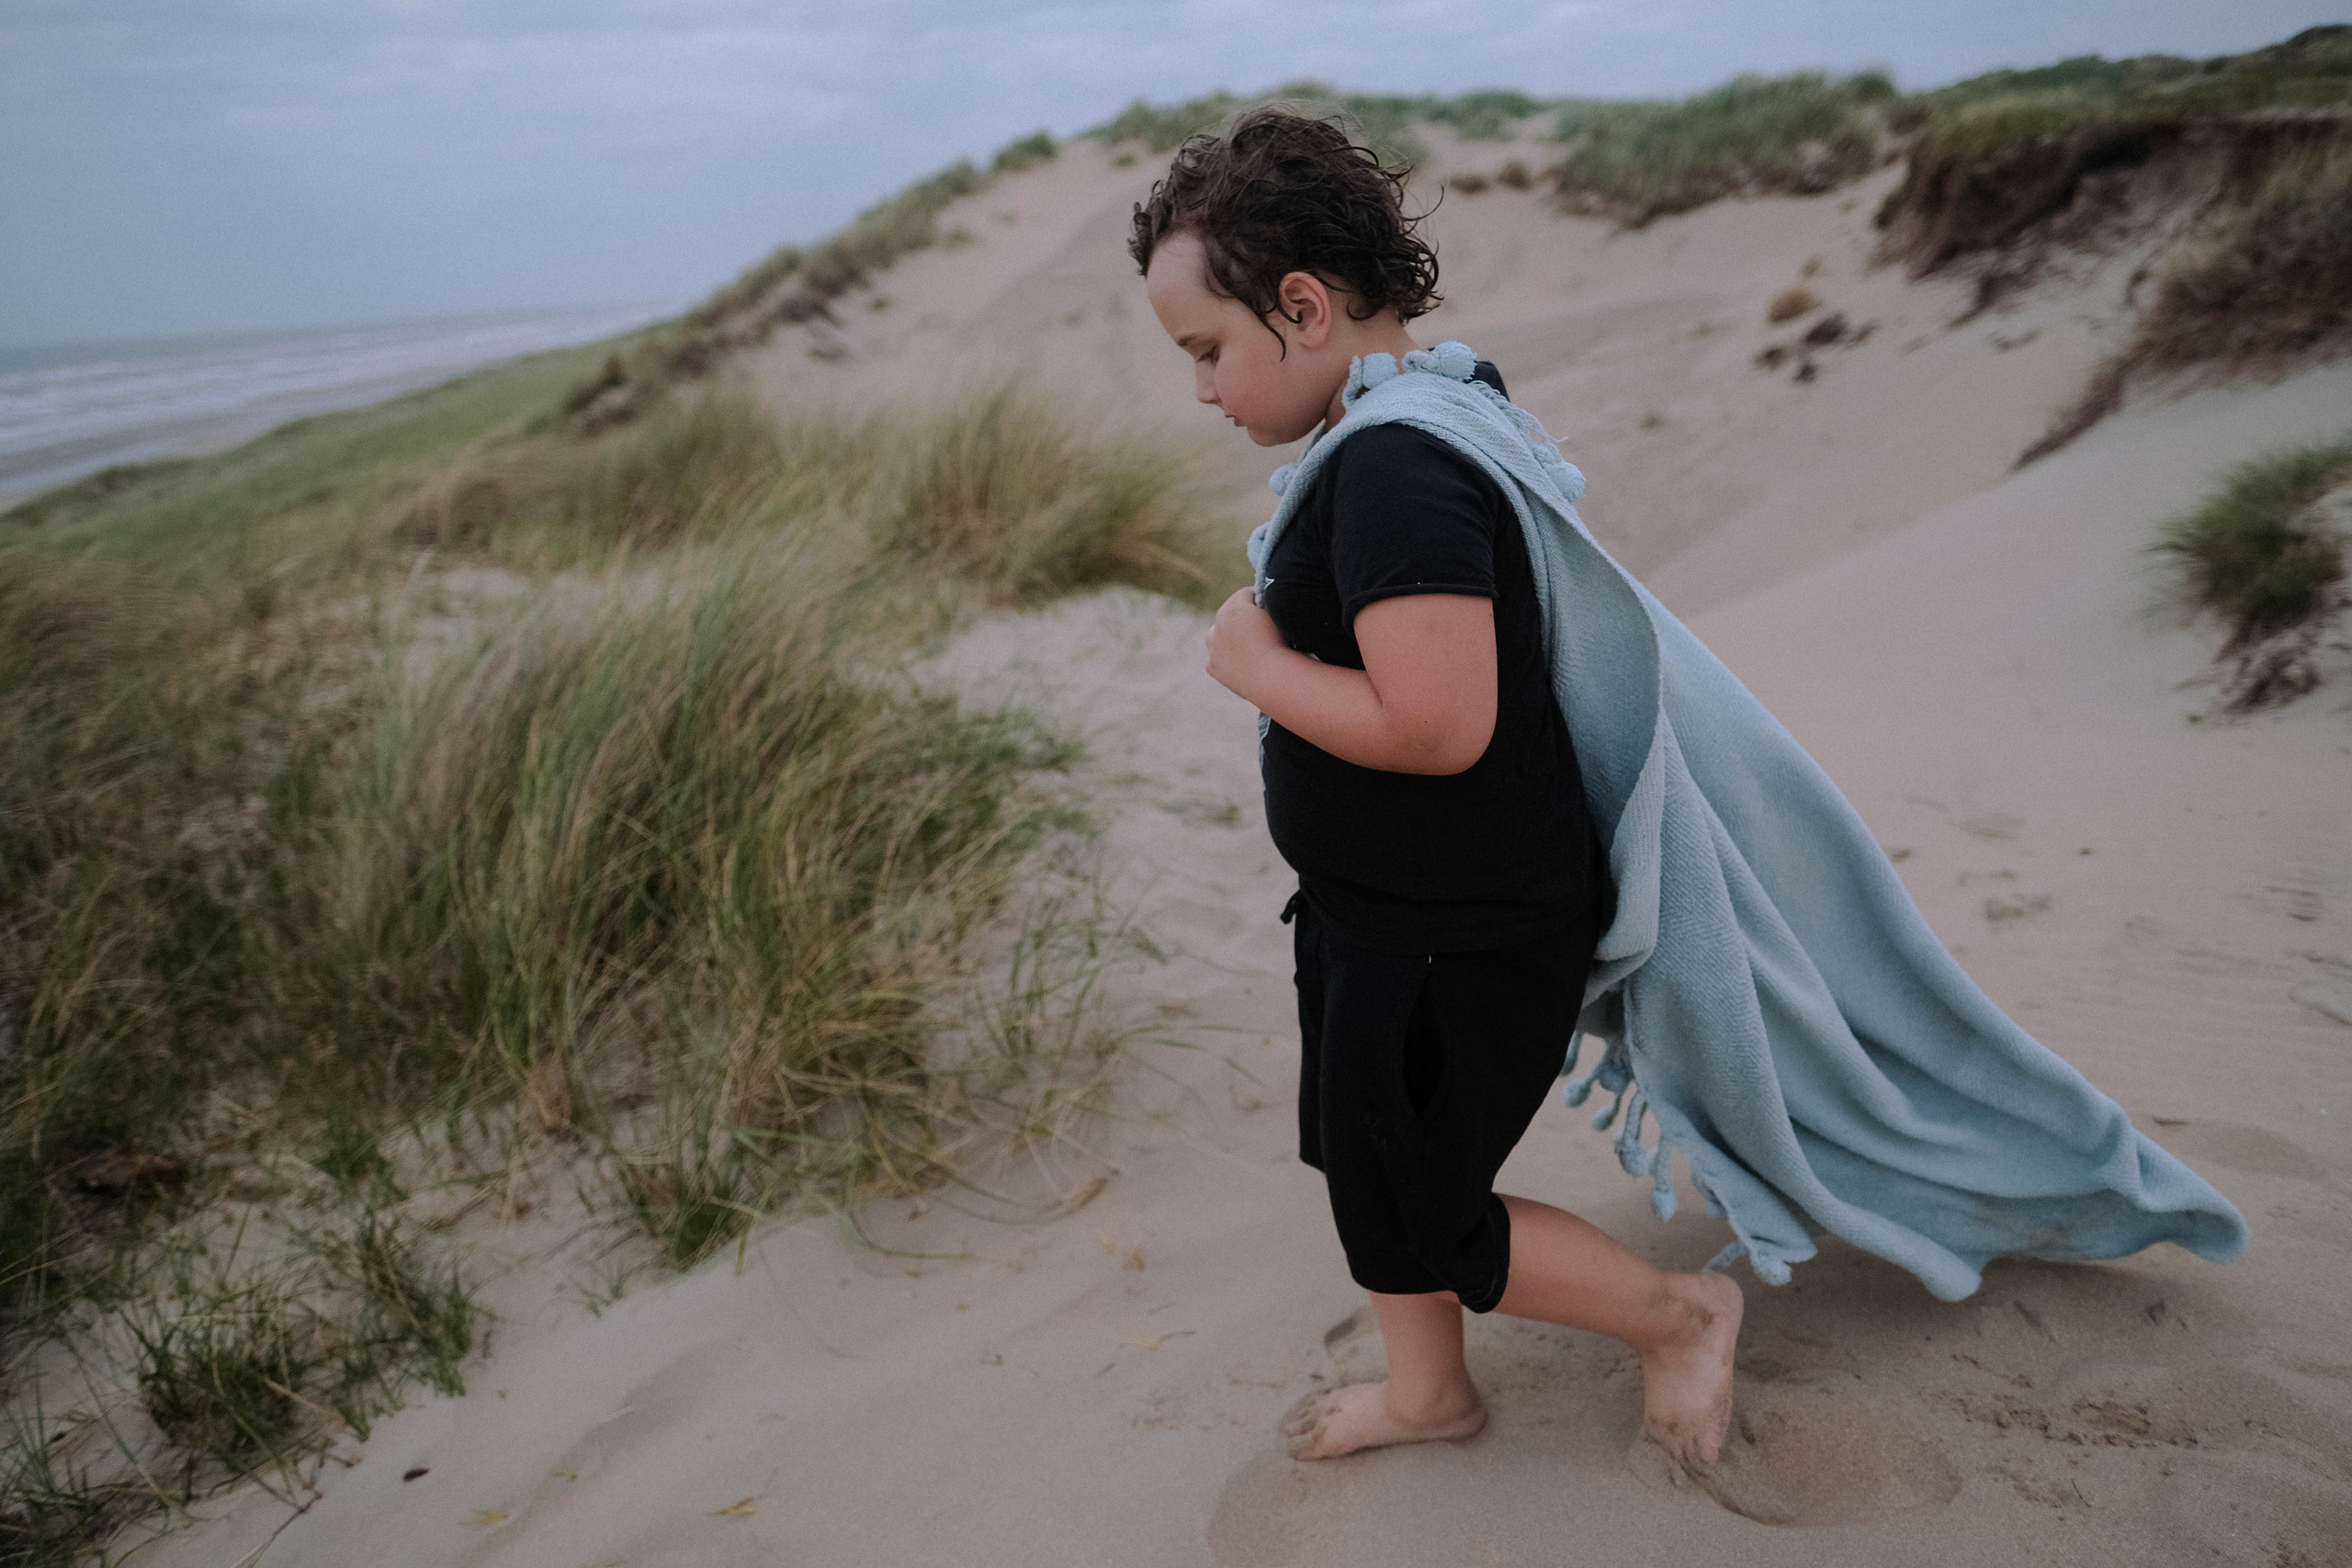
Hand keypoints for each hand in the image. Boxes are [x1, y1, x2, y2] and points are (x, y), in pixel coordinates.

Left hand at [1204, 585, 1285, 700]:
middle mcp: (1218, 624)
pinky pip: (1218, 659)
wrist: (1272, 677)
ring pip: (1217, 636)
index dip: (1260, 599)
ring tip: (1248, 647)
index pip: (1246, 595)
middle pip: (1229, 615)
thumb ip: (1270, 605)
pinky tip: (1243, 664)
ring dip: (1228, 638)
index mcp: (1234, 606)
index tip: (1270, 607)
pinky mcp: (1213, 667)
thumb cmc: (1281, 644)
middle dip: (1242, 619)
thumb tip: (1267, 604)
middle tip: (1260, 629)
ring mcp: (1213, 646)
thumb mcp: (1279, 616)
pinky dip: (1227, 660)